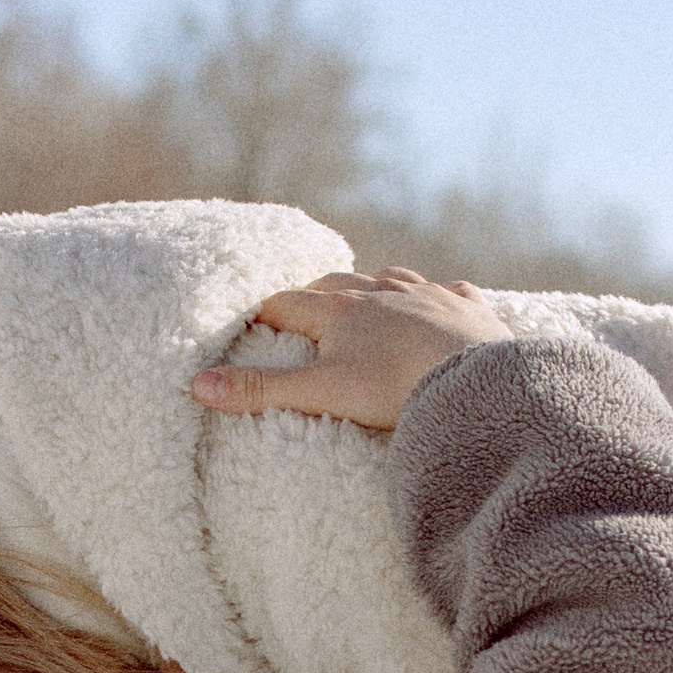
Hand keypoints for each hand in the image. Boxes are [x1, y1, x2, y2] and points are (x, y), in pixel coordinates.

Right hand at [191, 268, 510, 430]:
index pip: (287, 303)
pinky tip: (441, 301)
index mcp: (340, 310)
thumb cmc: (395, 388)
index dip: (266, 315)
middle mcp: (382, 291)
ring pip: (392, 278)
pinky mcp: (468, 307)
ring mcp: (428, 294)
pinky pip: (450, 291)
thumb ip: (260, 390)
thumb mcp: (321, 393)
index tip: (252, 325)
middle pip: (337, 283)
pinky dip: (439, 296)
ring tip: (368, 300)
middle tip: (305, 311)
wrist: (476, 383)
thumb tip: (197, 385)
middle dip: (316, 294)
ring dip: (375, 287)